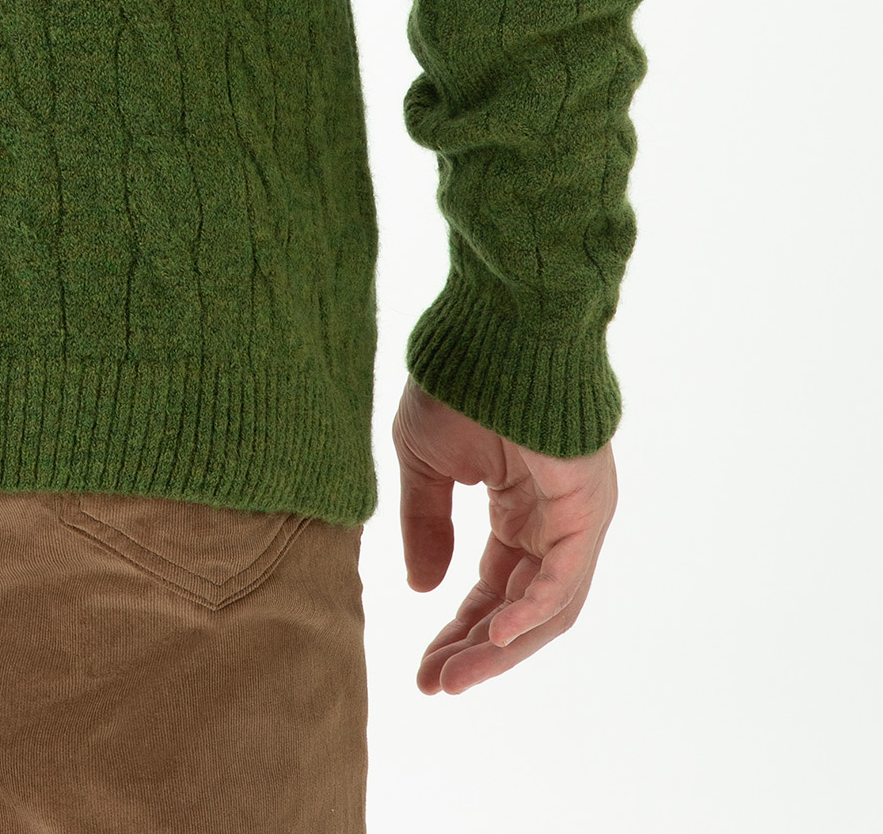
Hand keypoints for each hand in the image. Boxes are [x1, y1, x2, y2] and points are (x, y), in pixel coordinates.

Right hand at [392, 377, 616, 695]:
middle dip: (477, 651)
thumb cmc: (462, 379)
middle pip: (523, 610)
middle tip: (434, 685)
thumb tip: (423, 589)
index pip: (496, 588)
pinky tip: (495, 636)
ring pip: (547, 607)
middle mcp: (557, 522)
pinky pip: (563, 577)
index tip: (423, 668)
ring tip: (454, 677)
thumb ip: (426, 524)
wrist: (495, 326)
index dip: (460, 630)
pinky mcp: (587, 508)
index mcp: (522, 508)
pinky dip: (531, 612)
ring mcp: (578, 517)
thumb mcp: (427, 461)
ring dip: (500, 647)